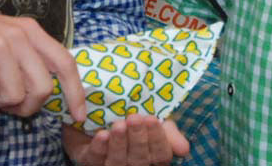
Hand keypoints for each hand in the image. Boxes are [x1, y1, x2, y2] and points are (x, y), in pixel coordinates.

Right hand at [0, 3, 87, 121]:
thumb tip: (47, 90)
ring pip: (14, 97)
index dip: (75, 92)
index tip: (78, 114)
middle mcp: (18, 35)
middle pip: (42, 88)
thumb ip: (27, 58)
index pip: (64, 62)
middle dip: (26, 106)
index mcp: (29, 30)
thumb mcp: (4, 37)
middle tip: (6, 103)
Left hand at [62, 114, 189, 165]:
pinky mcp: (88, 160)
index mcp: (151, 158)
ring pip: (117, 162)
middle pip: (139, 160)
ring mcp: (109, 165)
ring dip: (119, 143)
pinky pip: (94, 158)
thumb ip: (169, 133)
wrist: (97, 110)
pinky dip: (99, 147)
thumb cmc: (131, 119)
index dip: (158, 139)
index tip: (152, 119)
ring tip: (118, 125)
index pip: (160, 156)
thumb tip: (184, 149)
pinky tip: (102, 135)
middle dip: (137, 139)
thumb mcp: (153, 122)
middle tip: (134, 118)